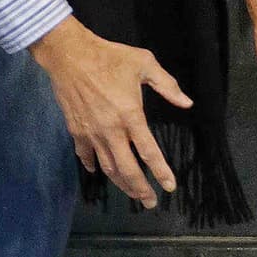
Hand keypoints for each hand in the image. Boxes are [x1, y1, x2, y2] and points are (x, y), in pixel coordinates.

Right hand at [30, 15, 191, 206]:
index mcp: (131, 115)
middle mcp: (112, 130)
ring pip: (108, 167)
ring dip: (121, 183)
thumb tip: (187, 103)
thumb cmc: (109, 57)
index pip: (149, 152)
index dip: (161, 172)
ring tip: (131, 192)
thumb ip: (167, 85)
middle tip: (150, 202)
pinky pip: (86, 155)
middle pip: (128, 169)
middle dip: (140, 190)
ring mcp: (92, 133)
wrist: (69, 54)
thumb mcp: (143, 63)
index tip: (170, 187)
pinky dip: (93, 166)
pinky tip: (98, 170)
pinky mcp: (76, 130)